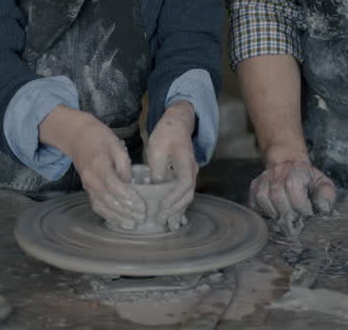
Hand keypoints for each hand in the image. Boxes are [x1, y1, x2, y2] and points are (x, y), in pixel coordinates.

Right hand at [45, 108, 145, 228]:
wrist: (77, 137)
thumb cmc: (99, 138)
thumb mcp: (115, 143)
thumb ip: (124, 163)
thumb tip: (131, 182)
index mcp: (99, 165)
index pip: (114, 186)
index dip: (128, 197)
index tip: (141, 206)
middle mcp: (91, 178)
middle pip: (108, 200)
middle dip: (125, 211)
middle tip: (141, 218)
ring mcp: (87, 185)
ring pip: (101, 206)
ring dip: (117, 217)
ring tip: (132, 224)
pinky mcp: (87, 189)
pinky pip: (96, 205)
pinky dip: (108, 215)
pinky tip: (119, 221)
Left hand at [145, 100, 197, 229]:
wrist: (177, 124)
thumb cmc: (167, 134)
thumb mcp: (157, 148)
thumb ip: (157, 167)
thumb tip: (155, 185)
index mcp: (186, 162)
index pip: (184, 183)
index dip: (174, 197)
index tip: (163, 205)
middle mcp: (192, 170)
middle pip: (188, 194)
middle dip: (176, 208)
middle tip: (161, 218)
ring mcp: (190, 174)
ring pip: (187, 196)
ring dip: (177, 209)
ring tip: (166, 222)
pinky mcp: (185, 176)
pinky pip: (184, 193)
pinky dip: (178, 205)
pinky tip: (172, 216)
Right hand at [248, 158, 336, 220]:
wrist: (289, 166)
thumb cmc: (308, 180)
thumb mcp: (323, 184)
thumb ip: (327, 195)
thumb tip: (323, 208)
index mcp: (298, 170)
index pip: (293, 186)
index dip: (300, 204)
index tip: (306, 212)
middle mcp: (278, 172)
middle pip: (277, 195)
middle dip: (288, 212)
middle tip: (296, 219)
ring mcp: (264, 178)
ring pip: (264, 198)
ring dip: (276, 213)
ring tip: (285, 217)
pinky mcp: (255, 186)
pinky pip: (254, 202)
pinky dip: (263, 212)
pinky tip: (274, 214)